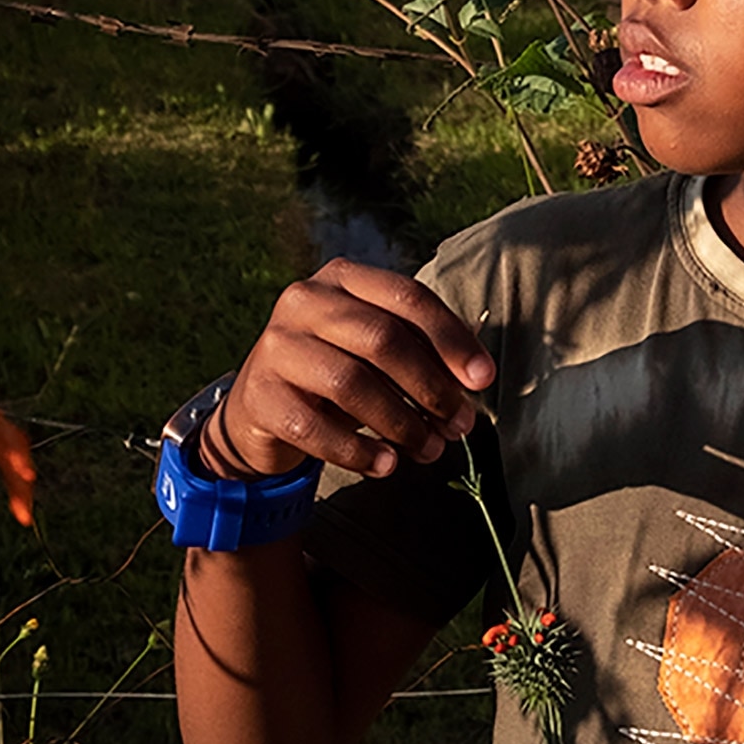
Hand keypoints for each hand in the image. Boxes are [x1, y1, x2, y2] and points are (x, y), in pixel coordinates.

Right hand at [206, 261, 495, 480]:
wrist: (260, 409)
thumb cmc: (335, 373)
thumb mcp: (375, 352)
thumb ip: (420, 353)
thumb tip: (474, 383)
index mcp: (342, 278)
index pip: (407, 297)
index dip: (451, 338)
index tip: (483, 379)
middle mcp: (305, 301)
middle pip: (383, 339)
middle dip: (431, 386)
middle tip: (459, 424)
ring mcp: (277, 346)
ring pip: (352, 383)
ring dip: (402, 423)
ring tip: (429, 450)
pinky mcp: (260, 395)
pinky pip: (315, 428)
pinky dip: (358, 452)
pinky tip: (385, 465)